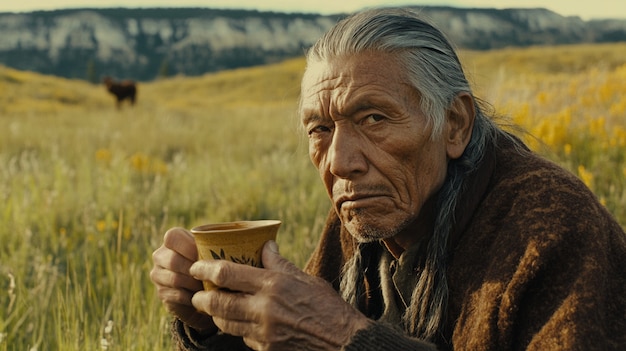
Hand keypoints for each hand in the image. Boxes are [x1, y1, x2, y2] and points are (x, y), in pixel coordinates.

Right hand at [150, 227, 216, 332]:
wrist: (207, 294)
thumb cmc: (216, 266)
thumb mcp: (217, 253)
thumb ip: (221, 244)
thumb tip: (251, 238)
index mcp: (174, 240)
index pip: (172, 236)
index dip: (187, 246)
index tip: (202, 255)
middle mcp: (162, 255)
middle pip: (172, 260)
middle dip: (194, 269)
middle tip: (209, 275)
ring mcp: (158, 275)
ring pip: (173, 278)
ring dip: (193, 284)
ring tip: (207, 287)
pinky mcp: (162, 293)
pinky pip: (174, 295)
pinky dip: (190, 297)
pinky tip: (200, 297)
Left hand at [190, 240, 369, 350]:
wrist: (344, 343)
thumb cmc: (328, 308)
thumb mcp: (306, 279)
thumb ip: (280, 264)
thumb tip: (266, 245)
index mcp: (273, 284)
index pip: (227, 273)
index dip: (205, 269)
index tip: (196, 266)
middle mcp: (263, 308)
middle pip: (218, 302)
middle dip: (202, 298)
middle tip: (197, 294)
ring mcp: (263, 332)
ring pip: (226, 323)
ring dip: (216, 315)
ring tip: (214, 308)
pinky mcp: (266, 349)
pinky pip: (243, 338)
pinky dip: (239, 329)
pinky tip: (243, 323)